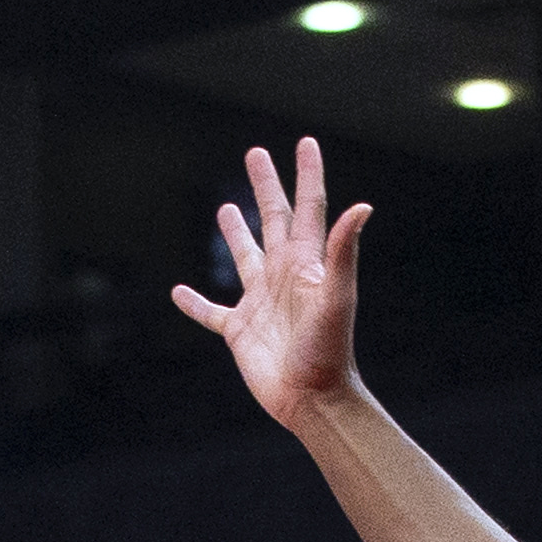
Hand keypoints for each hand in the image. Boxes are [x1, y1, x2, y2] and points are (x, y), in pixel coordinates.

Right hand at [173, 140, 369, 430]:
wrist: (313, 399)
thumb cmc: (329, 350)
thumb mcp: (336, 297)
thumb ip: (342, 252)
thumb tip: (363, 207)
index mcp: (306, 263)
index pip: (308, 208)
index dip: (307, 174)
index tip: (305, 142)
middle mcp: (283, 276)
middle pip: (273, 219)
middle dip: (266, 186)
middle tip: (256, 154)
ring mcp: (260, 302)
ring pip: (244, 257)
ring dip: (236, 233)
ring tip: (227, 209)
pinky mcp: (240, 330)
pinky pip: (211, 313)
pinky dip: (194, 303)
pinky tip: (178, 293)